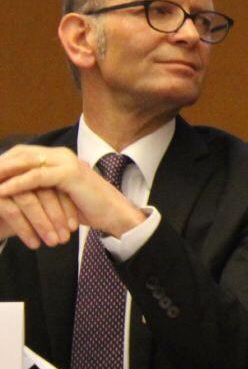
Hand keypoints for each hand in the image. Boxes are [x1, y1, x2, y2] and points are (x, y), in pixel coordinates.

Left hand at [0, 146, 145, 241]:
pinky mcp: (70, 174)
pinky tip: (0, 191)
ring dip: (1, 172)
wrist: (115, 215)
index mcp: (59, 157)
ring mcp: (66, 162)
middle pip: (20, 154)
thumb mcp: (58, 196)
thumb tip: (14, 193)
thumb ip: (40, 189)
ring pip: (25, 162)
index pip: (22, 153)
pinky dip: (16, 183)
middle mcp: (61, 155)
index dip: (2, 162)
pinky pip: (36, 177)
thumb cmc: (88, 209)